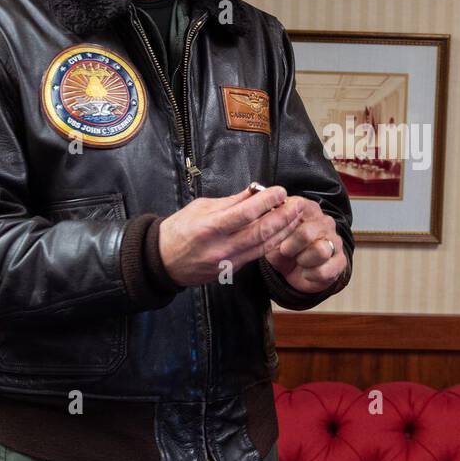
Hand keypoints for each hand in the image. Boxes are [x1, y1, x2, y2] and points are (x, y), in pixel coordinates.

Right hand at [159, 185, 303, 286]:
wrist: (162, 261)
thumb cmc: (178, 229)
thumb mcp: (200, 207)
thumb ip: (231, 201)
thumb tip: (255, 191)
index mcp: (209, 228)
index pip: (245, 213)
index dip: (267, 202)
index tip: (281, 191)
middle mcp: (220, 247)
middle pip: (260, 232)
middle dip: (283, 217)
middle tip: (297, 204)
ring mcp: (227, 262)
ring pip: (263, 246)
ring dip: (283, 230)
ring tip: (296, 216)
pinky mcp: (232, 270)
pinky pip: (257, 254)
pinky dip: (272, 242)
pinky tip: (283, 231)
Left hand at [263, 195, 345, 294]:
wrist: (297, 272)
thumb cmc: (285, 249)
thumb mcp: (272, 239)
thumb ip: (270, 230)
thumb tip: (268, 227)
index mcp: (308, 209)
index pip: (297, 209)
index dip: (283, 225)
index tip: (276, 234)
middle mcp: (325, 222)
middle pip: (306, 233)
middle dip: (290, 247)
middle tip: (285, 251)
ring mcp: (335, 241)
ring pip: (320, 251)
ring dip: (303, 260)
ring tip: (299, 261)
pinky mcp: (340, 261)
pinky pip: (325, 270)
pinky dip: (311, 275)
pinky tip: (307, 272)